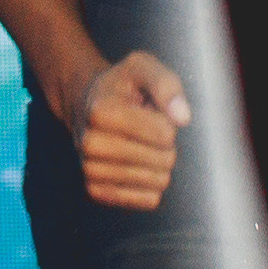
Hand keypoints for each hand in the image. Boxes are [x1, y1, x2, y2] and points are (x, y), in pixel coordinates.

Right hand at [66, 49, 189, 211]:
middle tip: (148, 131)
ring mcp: (91, 170)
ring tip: (141, 146)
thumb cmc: (121, 86)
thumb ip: (166, 84)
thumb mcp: (142, 68)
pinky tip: (139, 167)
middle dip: (166, 146)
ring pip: (157, 183)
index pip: (165, 134)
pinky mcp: (96, 192)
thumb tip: (183, 117)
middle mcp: (91, 144)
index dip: (168, 122)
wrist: (85, 104)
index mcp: (101, 111)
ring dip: (159, 165)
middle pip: (164, 160)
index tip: (151, 112)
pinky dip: (152, 185)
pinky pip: (148, 200)